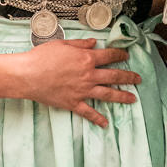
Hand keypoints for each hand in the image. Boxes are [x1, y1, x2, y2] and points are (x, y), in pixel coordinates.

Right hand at [16, 39, 141, 126]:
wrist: (27, 75)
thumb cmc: (42, 57)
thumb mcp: (62, 44)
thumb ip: (80, 44)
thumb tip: (94, 43)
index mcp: (86, 58)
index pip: (109, 56)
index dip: (120, 55)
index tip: (126, 57)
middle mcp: (88, 75)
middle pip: (114, 76)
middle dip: (129, 77)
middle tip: (138, 79)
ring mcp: (82, 91)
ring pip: (108, 94)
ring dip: (122, 96)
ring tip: (133, 99)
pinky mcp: (73, 103)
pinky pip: (89, 113)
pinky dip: (98, 119)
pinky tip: (106, 124)